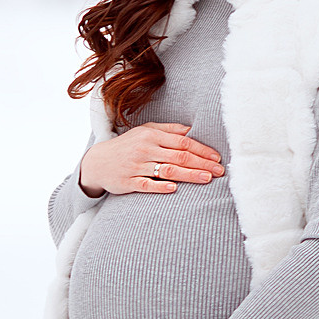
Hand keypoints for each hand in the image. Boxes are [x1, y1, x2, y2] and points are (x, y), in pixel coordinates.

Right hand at [78, 123, 223, 197]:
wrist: (97, 162)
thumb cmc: (128, 145)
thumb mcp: (146, 131)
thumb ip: (169, 130)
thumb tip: (193, 130)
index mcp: (151, 135)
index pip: (182, 141)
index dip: (201, 149)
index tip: (217, 157)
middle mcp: (145, 149)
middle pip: (178, 156)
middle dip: (201, 164)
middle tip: (220, 171)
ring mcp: (136, 166)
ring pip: (166, 170)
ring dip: (189, 175)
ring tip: (206, 179)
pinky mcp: (127, 182)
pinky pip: (146, 184)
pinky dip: (160, 187)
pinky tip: (174, 189)